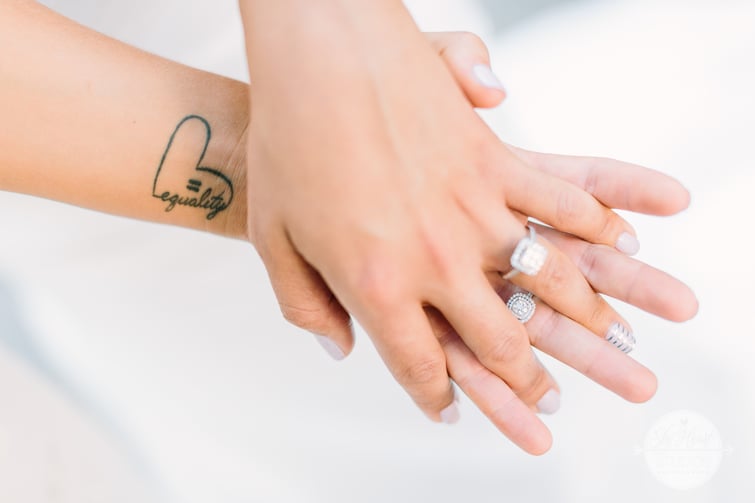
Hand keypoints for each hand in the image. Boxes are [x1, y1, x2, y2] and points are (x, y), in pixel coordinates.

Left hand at [240, 2, 688, 454]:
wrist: (322, 58)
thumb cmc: (288, 146)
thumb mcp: (274, 239)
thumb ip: (307, 307)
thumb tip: (342, 351)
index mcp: (377, 286)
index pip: (419, 366)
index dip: (435, 397)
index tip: (449, 410)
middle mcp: (436, 261)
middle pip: (498, 343)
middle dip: (524, 383)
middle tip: (543, 401)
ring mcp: (473, 212)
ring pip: (545, 285)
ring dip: (581, 322)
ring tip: (603, 341)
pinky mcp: (495, 164)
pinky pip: (558, 203)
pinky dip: (595, 227)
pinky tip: (619, 243)